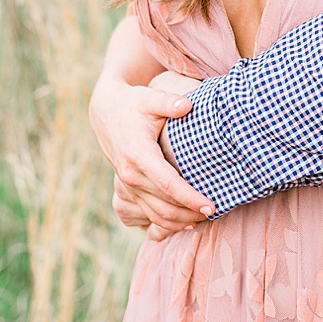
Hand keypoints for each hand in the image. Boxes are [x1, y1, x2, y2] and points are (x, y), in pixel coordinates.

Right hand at [88, 67, 215, 236]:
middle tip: (216, 212)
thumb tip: (187, 105)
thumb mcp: (150, 98)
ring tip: (206, 219)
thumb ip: (168, 102)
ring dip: (181, 221)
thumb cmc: (133, 104)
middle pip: (164, 205)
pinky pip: (149, 214)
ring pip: (157, 215)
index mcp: (138, 154)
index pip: (168, 184)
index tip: (212, 206)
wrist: (106, 113)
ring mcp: (128, 185)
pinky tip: (187, 221)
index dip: (191, 198)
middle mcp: (131, 175)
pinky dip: (168, 223)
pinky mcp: (129, 190)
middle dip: (191, 213)